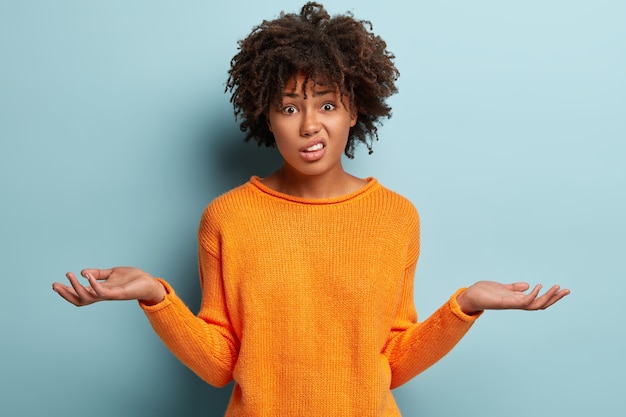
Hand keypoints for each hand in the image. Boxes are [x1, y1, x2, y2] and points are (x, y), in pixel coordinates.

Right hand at [52, 267, 166, 306]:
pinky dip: (93, 284)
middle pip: (80, 299)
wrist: (149, 283)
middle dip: (66, 294)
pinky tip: (87, 276)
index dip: (67, 291)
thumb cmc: (132, 279)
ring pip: (88, 297)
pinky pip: (102, 292)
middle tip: (54, 285)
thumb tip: (83, 272)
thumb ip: (98, 273)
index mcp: (100, 290)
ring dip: (76, 287)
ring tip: (69, 275)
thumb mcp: (112, 273)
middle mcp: (103, 295)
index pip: (80, 294)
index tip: (55, 285)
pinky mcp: (118, 293)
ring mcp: (110, 295)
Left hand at [457, 281, 569, 314]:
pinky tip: (539, 286)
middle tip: (567, 290)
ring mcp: (512, 304)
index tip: (562, 289)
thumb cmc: (484, 293)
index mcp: (518, 300)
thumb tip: (526, 285)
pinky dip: (532, 295)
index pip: (538, 300)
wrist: (470, 296)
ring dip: (548, 297)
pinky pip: (523, 301)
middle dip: (555, 298)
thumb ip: (515, 288)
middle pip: (541, 304)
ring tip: (557, 287)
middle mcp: (517, 303)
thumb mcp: (503, 288)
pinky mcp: (505, 302)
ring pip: (535, 304)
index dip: (551, 296)